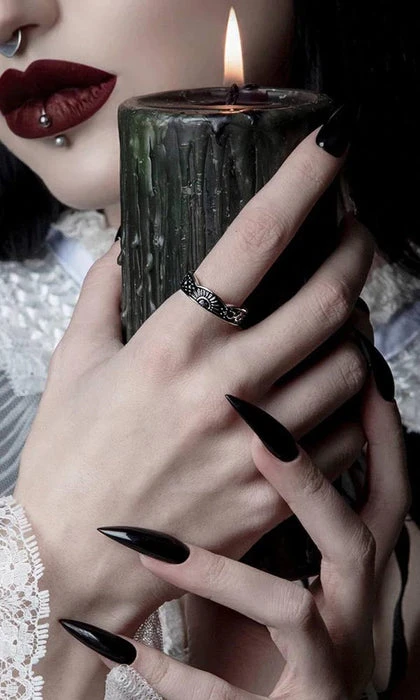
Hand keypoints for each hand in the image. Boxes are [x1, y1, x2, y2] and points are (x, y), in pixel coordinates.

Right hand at [14, 124, 372, 629]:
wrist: (79, 562)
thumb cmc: (70, 461)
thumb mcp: (73, 366)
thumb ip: (101, 293)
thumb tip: (121, 243)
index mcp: (170, 345)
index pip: (253, 241)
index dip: (304, 181)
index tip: (334, 143)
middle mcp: (223, 388)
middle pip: (327, 299)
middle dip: (358, 252)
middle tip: (358, 234)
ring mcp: (256, 444)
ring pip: (350, 367)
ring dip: (359, 330)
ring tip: (344, 317)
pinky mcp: (275, 493)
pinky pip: (348, 436)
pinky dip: (358, 402)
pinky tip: (341, 388)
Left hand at [61, 377, 408, 699]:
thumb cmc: (256, 635)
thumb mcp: (268, 568)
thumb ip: (253, 505)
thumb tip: (222, 422)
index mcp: (351, 571)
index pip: (383, 492)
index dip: (377, 437)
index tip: (346, 375)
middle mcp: (352, 614)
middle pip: (355, 539)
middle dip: (314, 483)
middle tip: (257, 435)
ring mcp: (323, 666)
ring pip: (292, 612)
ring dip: (222, 575)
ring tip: (155, 550)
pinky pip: (224, 697)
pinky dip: (173, 670)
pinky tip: (122, 645)